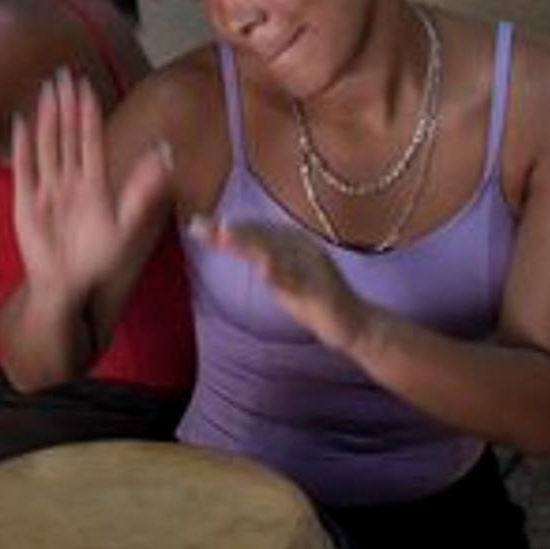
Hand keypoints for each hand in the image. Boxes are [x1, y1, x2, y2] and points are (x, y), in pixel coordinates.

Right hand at [11, 70, 171, 304]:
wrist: (66, 284)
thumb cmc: (98, 257)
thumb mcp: (127, 223)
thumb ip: (143, 188)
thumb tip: (165, 151)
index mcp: (94, 184)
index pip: (90, 140)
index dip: (87, 113)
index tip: (86, 85)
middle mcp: (69, 181)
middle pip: (66, 135)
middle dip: (64, 105)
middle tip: (64, 73)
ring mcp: (46, 189)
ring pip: (46, 145)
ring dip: (45, 117)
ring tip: (45, 89)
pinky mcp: (25, 202)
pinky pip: (23, 169)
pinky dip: (21, 146)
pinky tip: (20, 121)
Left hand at [187, 216, 372, 353]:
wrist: (354, 324)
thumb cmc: (312, 298)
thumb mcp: (279, 276)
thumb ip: (258, 257)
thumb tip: (227, 240)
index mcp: (293, 241)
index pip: (254, 229)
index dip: (225, 226)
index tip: (195, 224)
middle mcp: (304, 248)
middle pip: (261, 235)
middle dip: (230, 230)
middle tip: (200, 225)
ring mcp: (313, 268)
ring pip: (276, 252)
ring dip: (250, 242)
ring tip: (224, 236)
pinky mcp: (322, 290)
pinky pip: (299, 282)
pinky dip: (280, 275)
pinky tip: (262, 271)